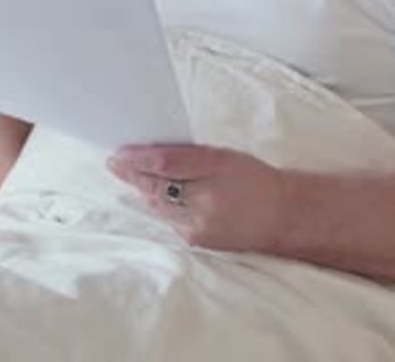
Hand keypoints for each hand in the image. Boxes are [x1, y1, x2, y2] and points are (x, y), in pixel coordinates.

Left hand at [107, 144, 282, 252]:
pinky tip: (152, 194)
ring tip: (127, 174)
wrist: (280, 215)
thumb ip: (187, 154)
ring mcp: (199, 225)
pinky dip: (158, 205)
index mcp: (215, 170)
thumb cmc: (252, 178)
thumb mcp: (222, 156)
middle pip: (156, 186)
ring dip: (142, 189)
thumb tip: (149, 155)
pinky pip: (168, 219)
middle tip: (114, 162)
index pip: (166, 163)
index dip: (137, 158)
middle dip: (133, 174)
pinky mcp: (196, 240)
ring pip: (158, 205)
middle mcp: (205, 201)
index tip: (117, 153)